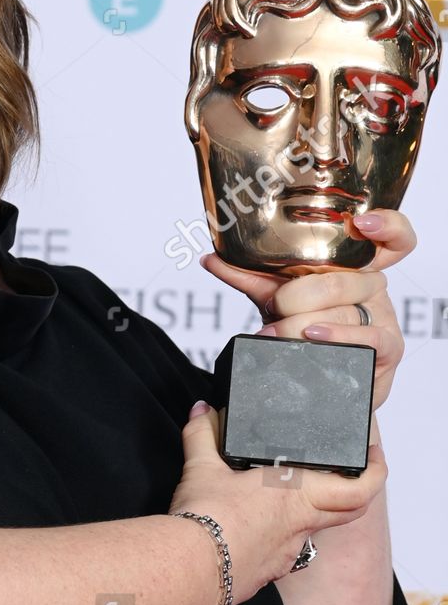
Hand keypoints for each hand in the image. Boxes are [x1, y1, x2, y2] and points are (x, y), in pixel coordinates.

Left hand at [198, 208, 413, 409]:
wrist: (321, 381)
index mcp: (355, 267)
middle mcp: (373, 287)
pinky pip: (368, 337)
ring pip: (347, 310)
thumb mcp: (276, 299)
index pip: (392, 237)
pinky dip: (337, 337)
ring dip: (304, 323)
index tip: (361, 222)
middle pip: (344, 279)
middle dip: (300, 296)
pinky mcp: (388, 348)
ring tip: (276, 333)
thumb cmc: (305, 331)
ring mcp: (383, 317)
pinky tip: (314, 337)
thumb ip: (249, 276)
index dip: (386, 225)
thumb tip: (212, 258)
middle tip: (275, 308)